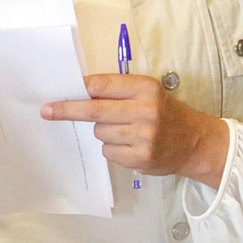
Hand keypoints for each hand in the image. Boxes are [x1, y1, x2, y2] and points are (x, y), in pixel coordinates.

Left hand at [41, 74, 231, 188]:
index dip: (79, 88)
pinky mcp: (140, 157)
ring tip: (125, 131)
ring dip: (103, 132)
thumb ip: (118, 91)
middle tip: (46, 110)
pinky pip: (108, 151)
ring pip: (100, 132)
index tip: (60, 89)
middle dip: (66, 110)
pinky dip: (113, 148)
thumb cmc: (165, 114)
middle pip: (93, 110)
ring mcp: (143, 135)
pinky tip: (130, 145)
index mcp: (145, 88)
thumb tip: (79, 92)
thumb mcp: (148, 94)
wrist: (195, 142)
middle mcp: (145, 110)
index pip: (101, 85)